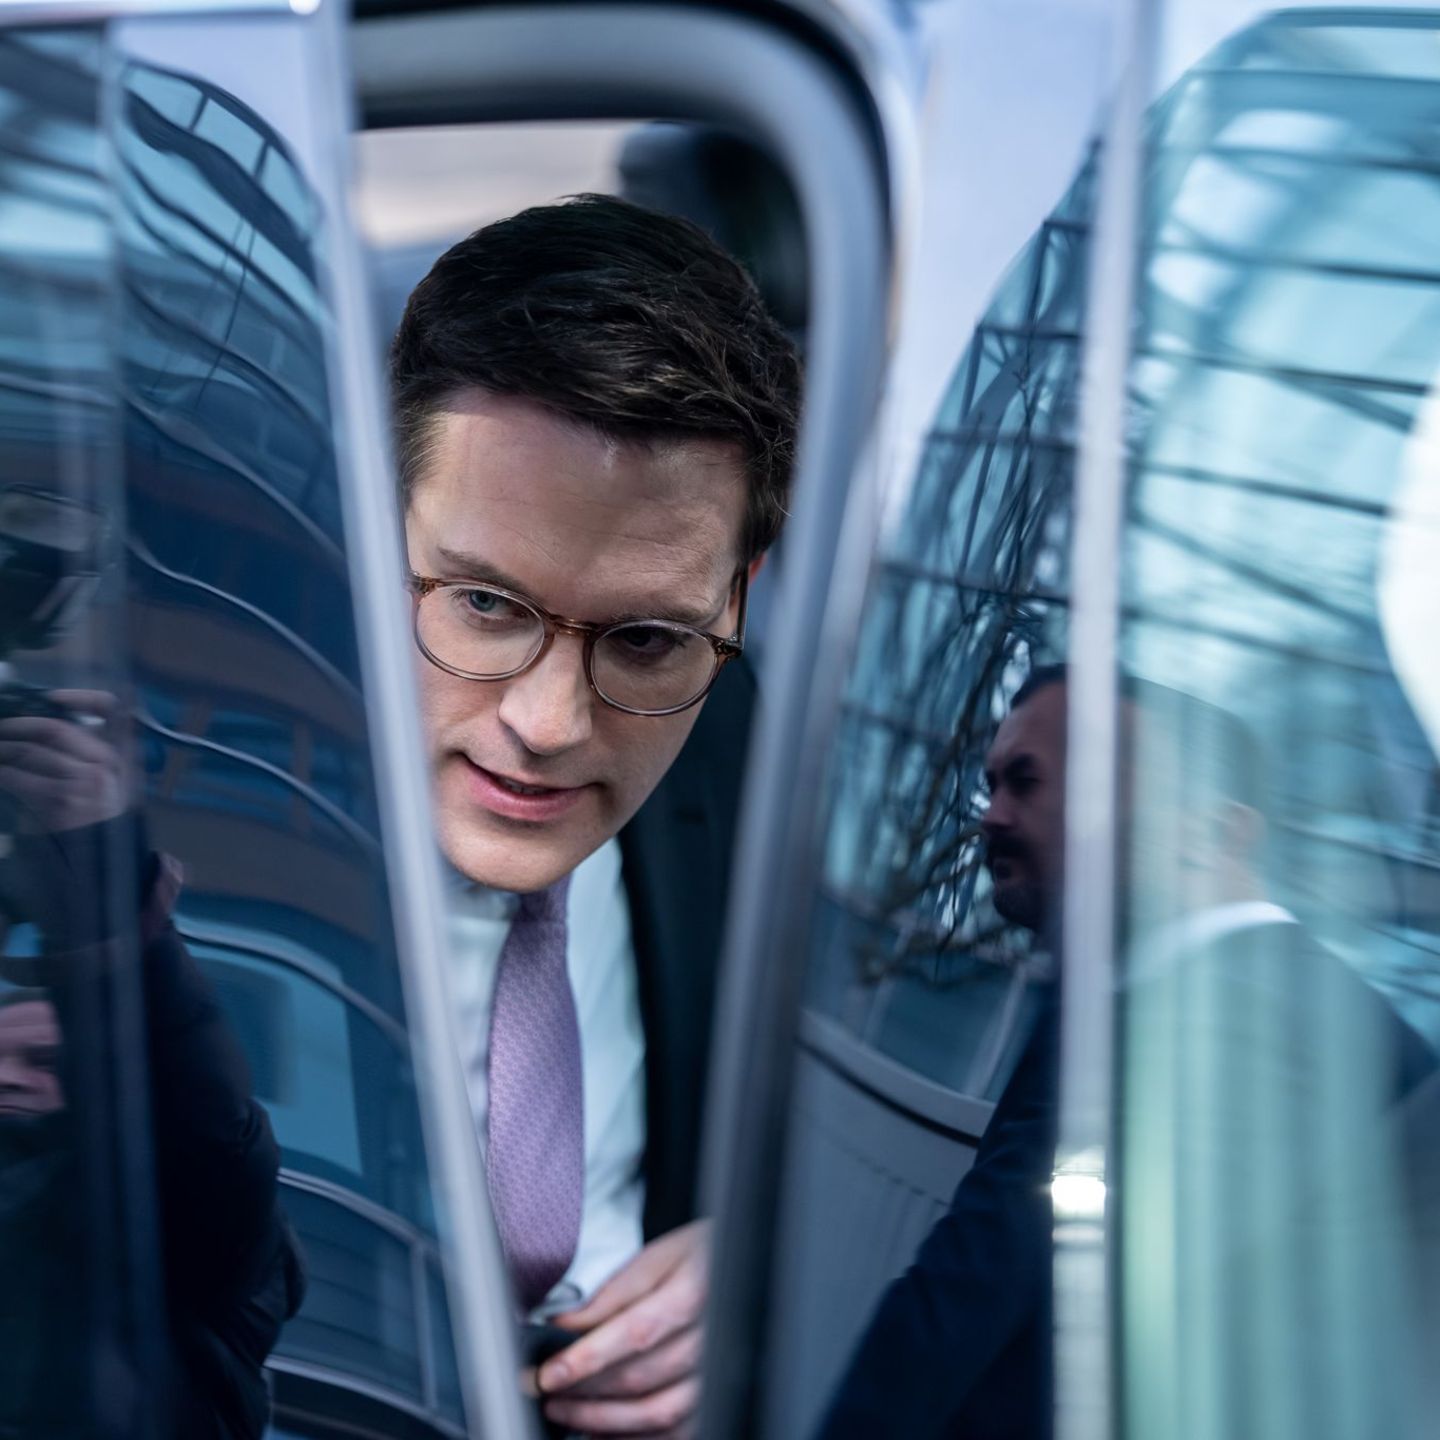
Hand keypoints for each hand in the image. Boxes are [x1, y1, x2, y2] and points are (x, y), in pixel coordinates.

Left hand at [0, 691, 126, 833]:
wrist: (99, 863)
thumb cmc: (96, 820)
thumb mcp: (104, 784)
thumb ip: (86, 755)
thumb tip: (43, 728)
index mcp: (122, 753)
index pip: (111, 708)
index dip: (79, 697)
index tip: (50, 697)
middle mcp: (107, 763)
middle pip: (56, 728)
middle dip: (18, 725)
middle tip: (2, 728)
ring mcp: (86, 781)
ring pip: (31, 751)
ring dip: (2, 748)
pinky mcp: (61, 799)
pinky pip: (18, 777)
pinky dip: (0, 772)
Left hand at [537, 1219, 709, 1437]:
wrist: (743, 1269)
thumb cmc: (701, 1257)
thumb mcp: (659, 1255)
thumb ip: (614, 1291)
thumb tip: (565, 1321)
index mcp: (693, 1295)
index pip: (635, 1333)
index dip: (587, 1359)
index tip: (548, 1374)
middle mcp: (710, 1339)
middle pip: (641, 1378)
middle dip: (583, 1391)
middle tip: (543, 1390)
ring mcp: (716, 1375)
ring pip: (656, 1414)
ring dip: (602, 1420)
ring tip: (565, 1412)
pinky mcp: (715, 1398)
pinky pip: (675, 1433)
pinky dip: (634, 1437)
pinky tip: (602, 1430)